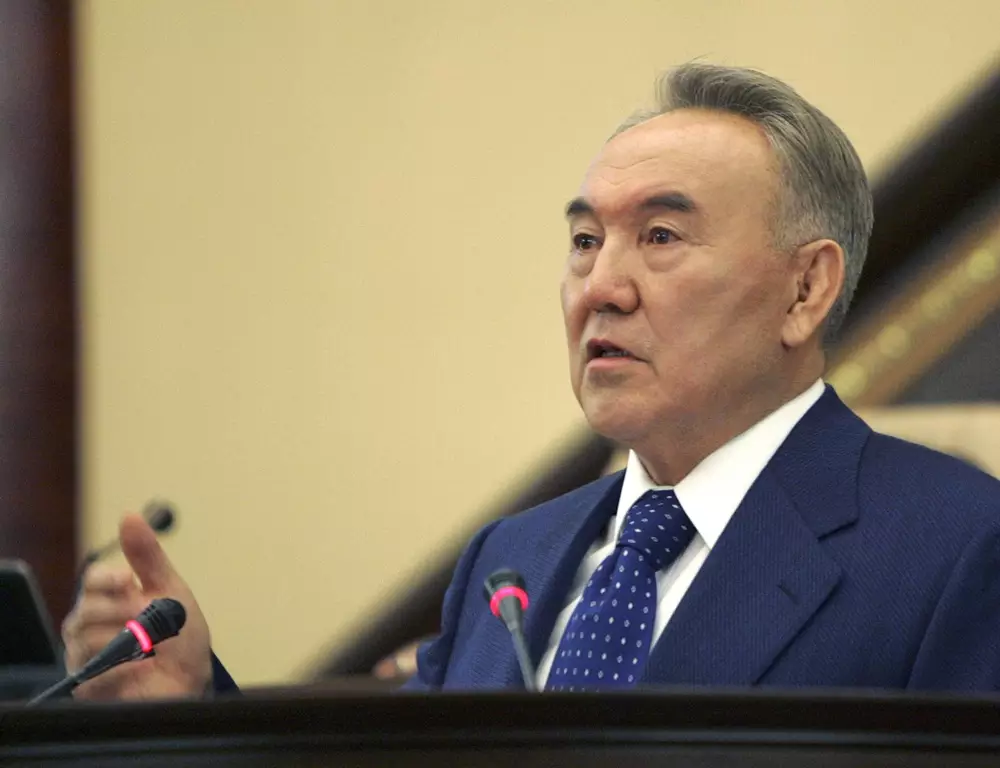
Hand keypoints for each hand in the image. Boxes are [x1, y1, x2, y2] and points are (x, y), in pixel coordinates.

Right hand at [62, 514, 212, 699]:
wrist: (191, 683)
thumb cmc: (180, 638)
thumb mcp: (170, 590)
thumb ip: (148, 556)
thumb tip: (129, 516)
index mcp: (111, 599)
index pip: (92, 579)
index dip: (107, 579)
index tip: (128, 581)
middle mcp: (92, 626)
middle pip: (86, 607)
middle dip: (123, 612)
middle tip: (147, 619)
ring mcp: (87, 656)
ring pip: (87, 637)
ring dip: (126, 639)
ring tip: (149, 646)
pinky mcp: (88, 685)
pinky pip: (92, 668)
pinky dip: (122, 665)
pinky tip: (140, 665)